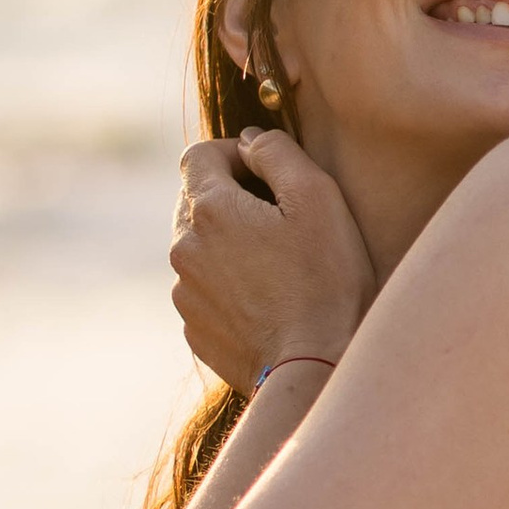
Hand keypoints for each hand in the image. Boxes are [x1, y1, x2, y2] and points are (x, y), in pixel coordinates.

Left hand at [170, 130, 375, 397]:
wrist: (312, 368)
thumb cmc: (325, 281)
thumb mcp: (318, 198)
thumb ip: (278, 153)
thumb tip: (251, 140)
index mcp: (209, 209)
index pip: (198, 155)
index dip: (234, 154)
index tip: (268, 174)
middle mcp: (183, 248)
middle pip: (195, 201)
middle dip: (231, 199)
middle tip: (280, 221)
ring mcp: (185, 293)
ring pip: (199, 248)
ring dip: (229, 244)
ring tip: (276, 265)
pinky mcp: (194, 329)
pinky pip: (205, 290)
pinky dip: (228, 285)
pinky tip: (267, 300)